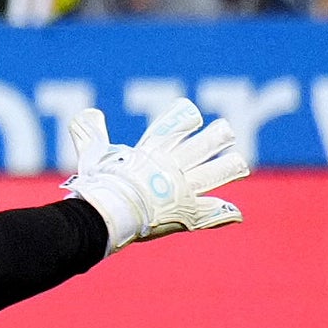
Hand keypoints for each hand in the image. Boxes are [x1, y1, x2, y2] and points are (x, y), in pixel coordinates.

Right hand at [59, 97, 250, 250]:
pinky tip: (237, 214)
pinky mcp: (188, 214)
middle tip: (227, 130)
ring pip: (212, 175)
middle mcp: (173, 168)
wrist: (111, 212)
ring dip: (227, 168)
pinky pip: (211, 214)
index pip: (172, 128)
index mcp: (152, 153)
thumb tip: (87, 112)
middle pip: (201, 148)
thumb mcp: (92, 154)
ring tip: (240, 163)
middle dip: (215, 138)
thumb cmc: (99, 184)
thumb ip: (90, 133)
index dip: (183, 119)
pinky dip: (224, 215)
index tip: (193, 112)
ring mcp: (184, 190)